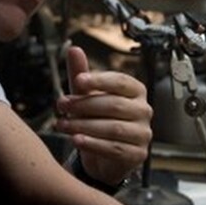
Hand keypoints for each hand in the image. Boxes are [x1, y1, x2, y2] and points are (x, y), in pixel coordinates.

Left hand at [54, 46, 151, 185]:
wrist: (104, 155)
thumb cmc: (98, 119)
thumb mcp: (86, 96)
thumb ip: (81, 74)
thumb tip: (73, 49)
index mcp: (135, 91)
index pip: (120, 81)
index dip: (99, 80)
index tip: (78, 81)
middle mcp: (144, 110)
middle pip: (115, 105)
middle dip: (84, 104)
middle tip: (61, 105)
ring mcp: (143, 134)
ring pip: (114, 128)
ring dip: (84, 126)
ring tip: (62, 124)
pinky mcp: (137, 154)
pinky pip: (115, 149)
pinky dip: (93, 144)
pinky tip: (76, 140)